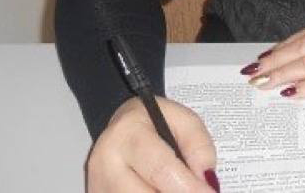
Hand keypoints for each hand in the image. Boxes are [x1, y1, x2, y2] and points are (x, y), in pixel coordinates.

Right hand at [85, 95, 220, 191]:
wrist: (120, 128)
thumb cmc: (153, 122)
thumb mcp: (182, 118)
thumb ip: (198, 143)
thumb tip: (205, 179)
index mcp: (126, 134)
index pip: (161, 169)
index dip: (189, 187)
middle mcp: (105, 165)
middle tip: (200, 191)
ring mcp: (99, 187)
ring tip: (180, 185)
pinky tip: (162, 188)